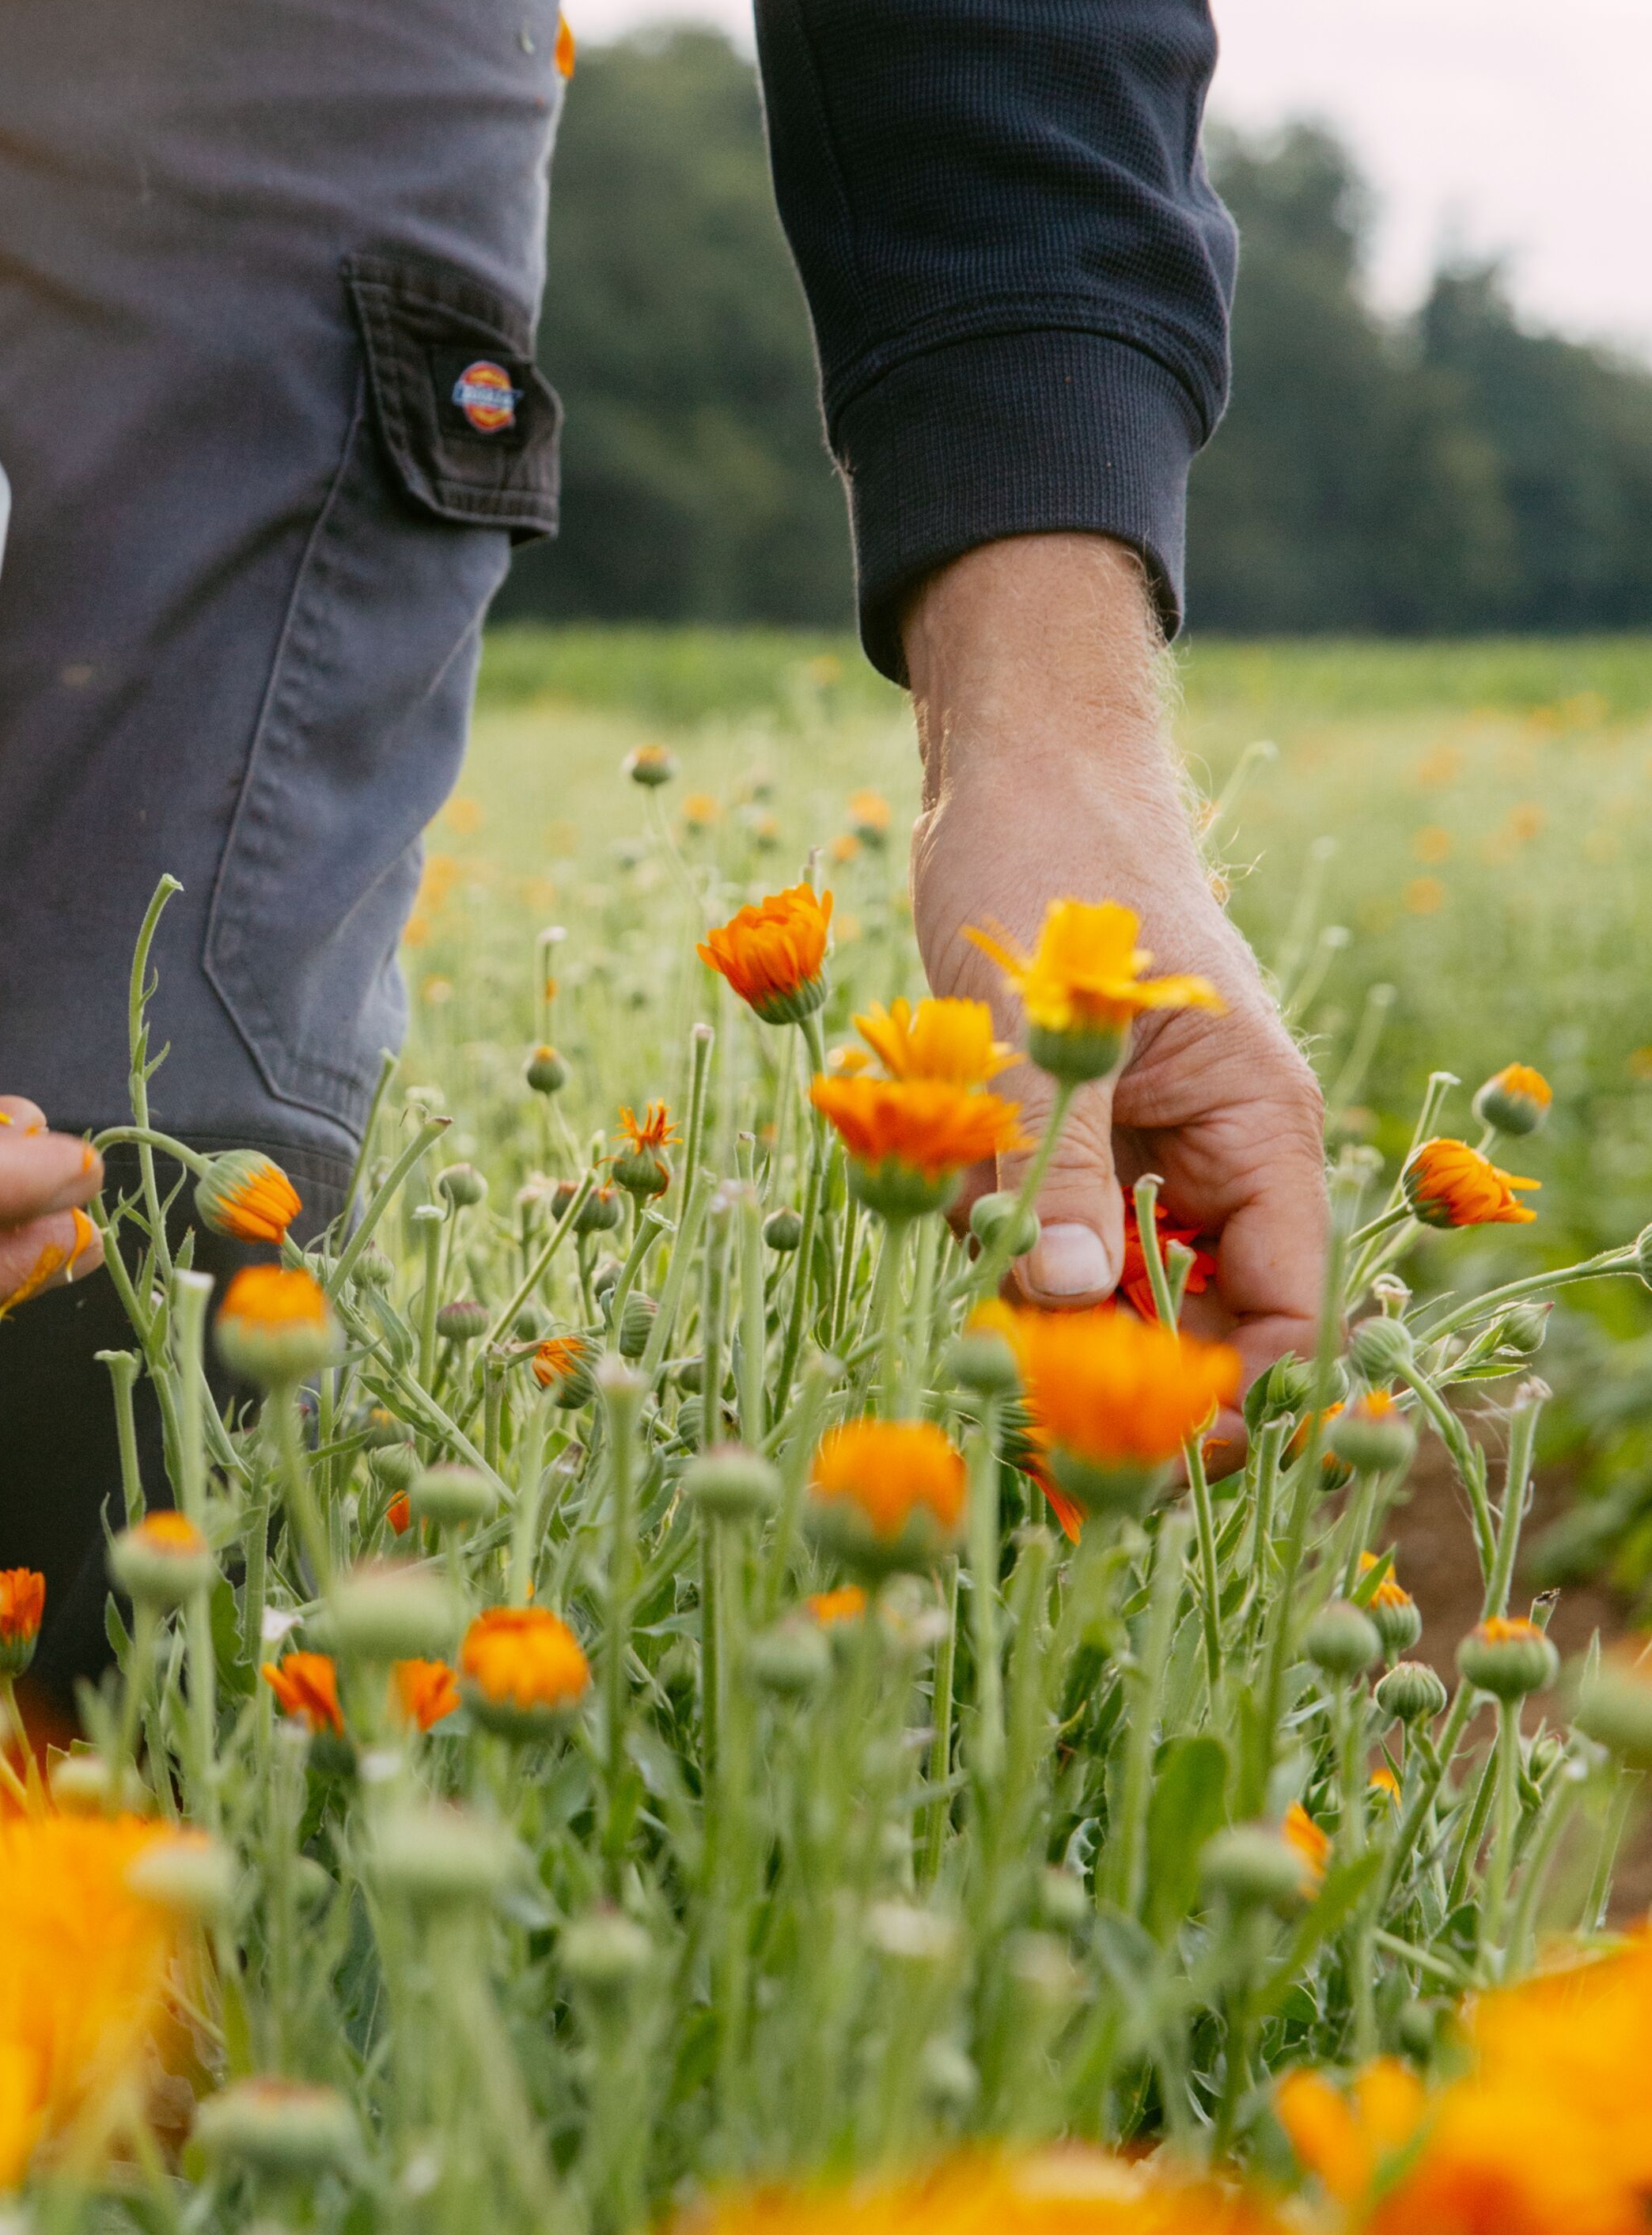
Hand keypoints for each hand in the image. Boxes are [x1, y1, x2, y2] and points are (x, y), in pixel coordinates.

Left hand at [903, 535, 1326, 1385]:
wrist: (1017, 770)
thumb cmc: (1049, 865)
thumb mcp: (1043, 1022)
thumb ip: (1052, 1163)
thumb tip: (1070, 1301)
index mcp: (1257, 1126)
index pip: (1288, 1310)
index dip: (1232, 1404)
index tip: (1142, 1464)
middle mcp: (1216, 1152)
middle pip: (1202, 1321)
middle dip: (1121, 1383)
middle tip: (1023, 1436)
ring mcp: (1144, 1147)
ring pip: (1112, 1285)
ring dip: (1045, 1317)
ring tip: (968, 1326)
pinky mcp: (1074, 1137)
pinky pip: (1052, 1231)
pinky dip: (1002, 1251)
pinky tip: (946, 1232)